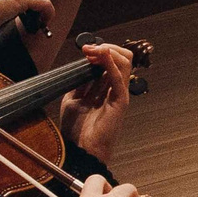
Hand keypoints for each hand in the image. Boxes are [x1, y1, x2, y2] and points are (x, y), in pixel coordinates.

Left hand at [55, 40, 133, 161]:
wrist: (80, 149)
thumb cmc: (77, 129)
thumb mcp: (72, 99)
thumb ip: (78, 82)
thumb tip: (80, 64)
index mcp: (105, 88)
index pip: (111, 60)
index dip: (99, 52)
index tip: (84, 50)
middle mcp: (115, 89)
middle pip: (122, 57)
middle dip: (106, 48)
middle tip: (89, 48)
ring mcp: (119, 94)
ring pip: (125, 62)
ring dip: (108, 51)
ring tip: (93, 51)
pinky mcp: (120, 101)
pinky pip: (118, 77)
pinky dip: (111, 64)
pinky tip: (102, 55)